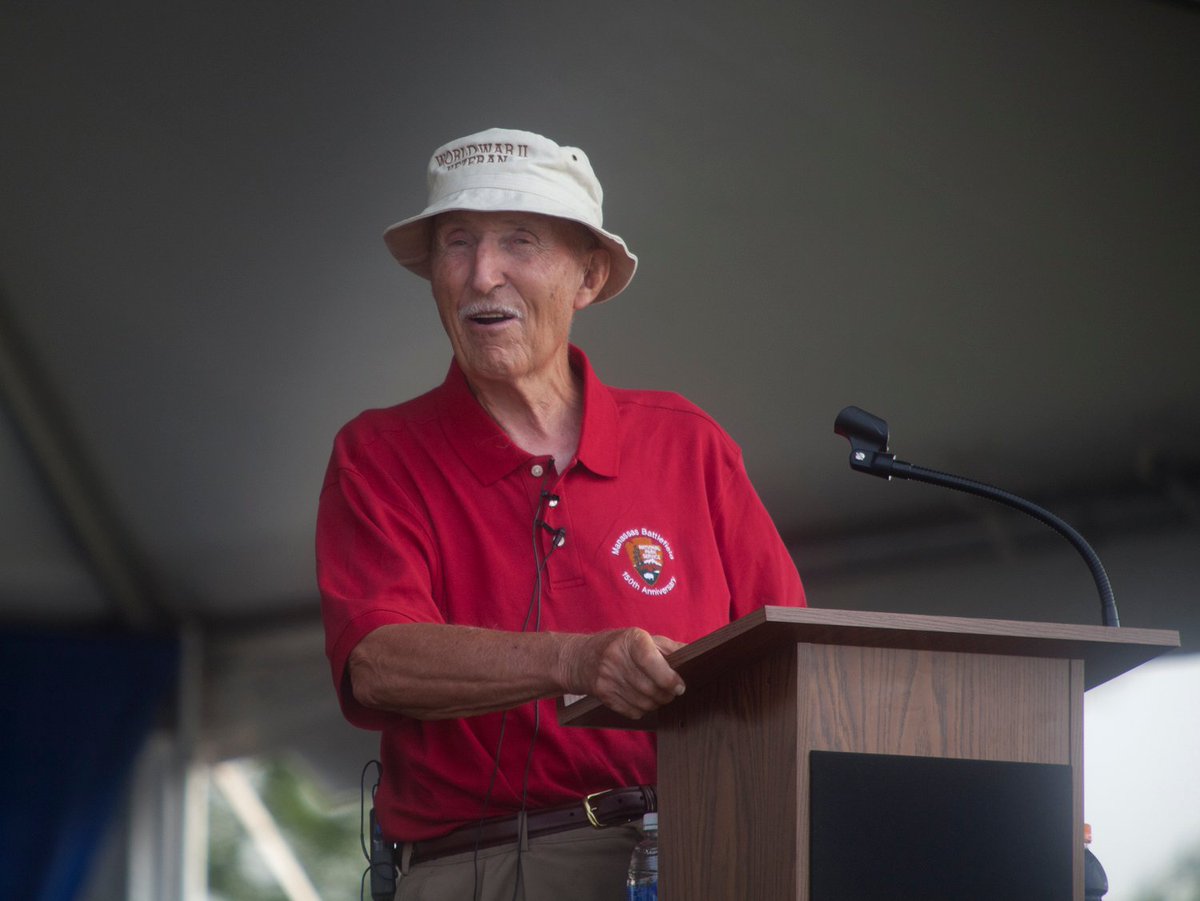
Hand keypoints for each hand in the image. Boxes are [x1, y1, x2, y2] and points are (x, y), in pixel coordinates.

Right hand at [559, 628, 685, 718]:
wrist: (582, 658)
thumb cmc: (621, 646)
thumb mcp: (643, 638)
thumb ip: (670, 648)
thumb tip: (696, 655)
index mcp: (631, 640)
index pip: (653, 662)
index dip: (669, 678)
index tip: (680, 686)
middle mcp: (617, 657)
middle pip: (650, 687)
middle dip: (667, 694)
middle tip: (673, 693)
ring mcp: (607, 678)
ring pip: (643, 702)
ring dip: (657, 703)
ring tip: (659, 696)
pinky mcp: (603, 694)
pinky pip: (632, 711)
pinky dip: (643, 709)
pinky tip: (643, 700)